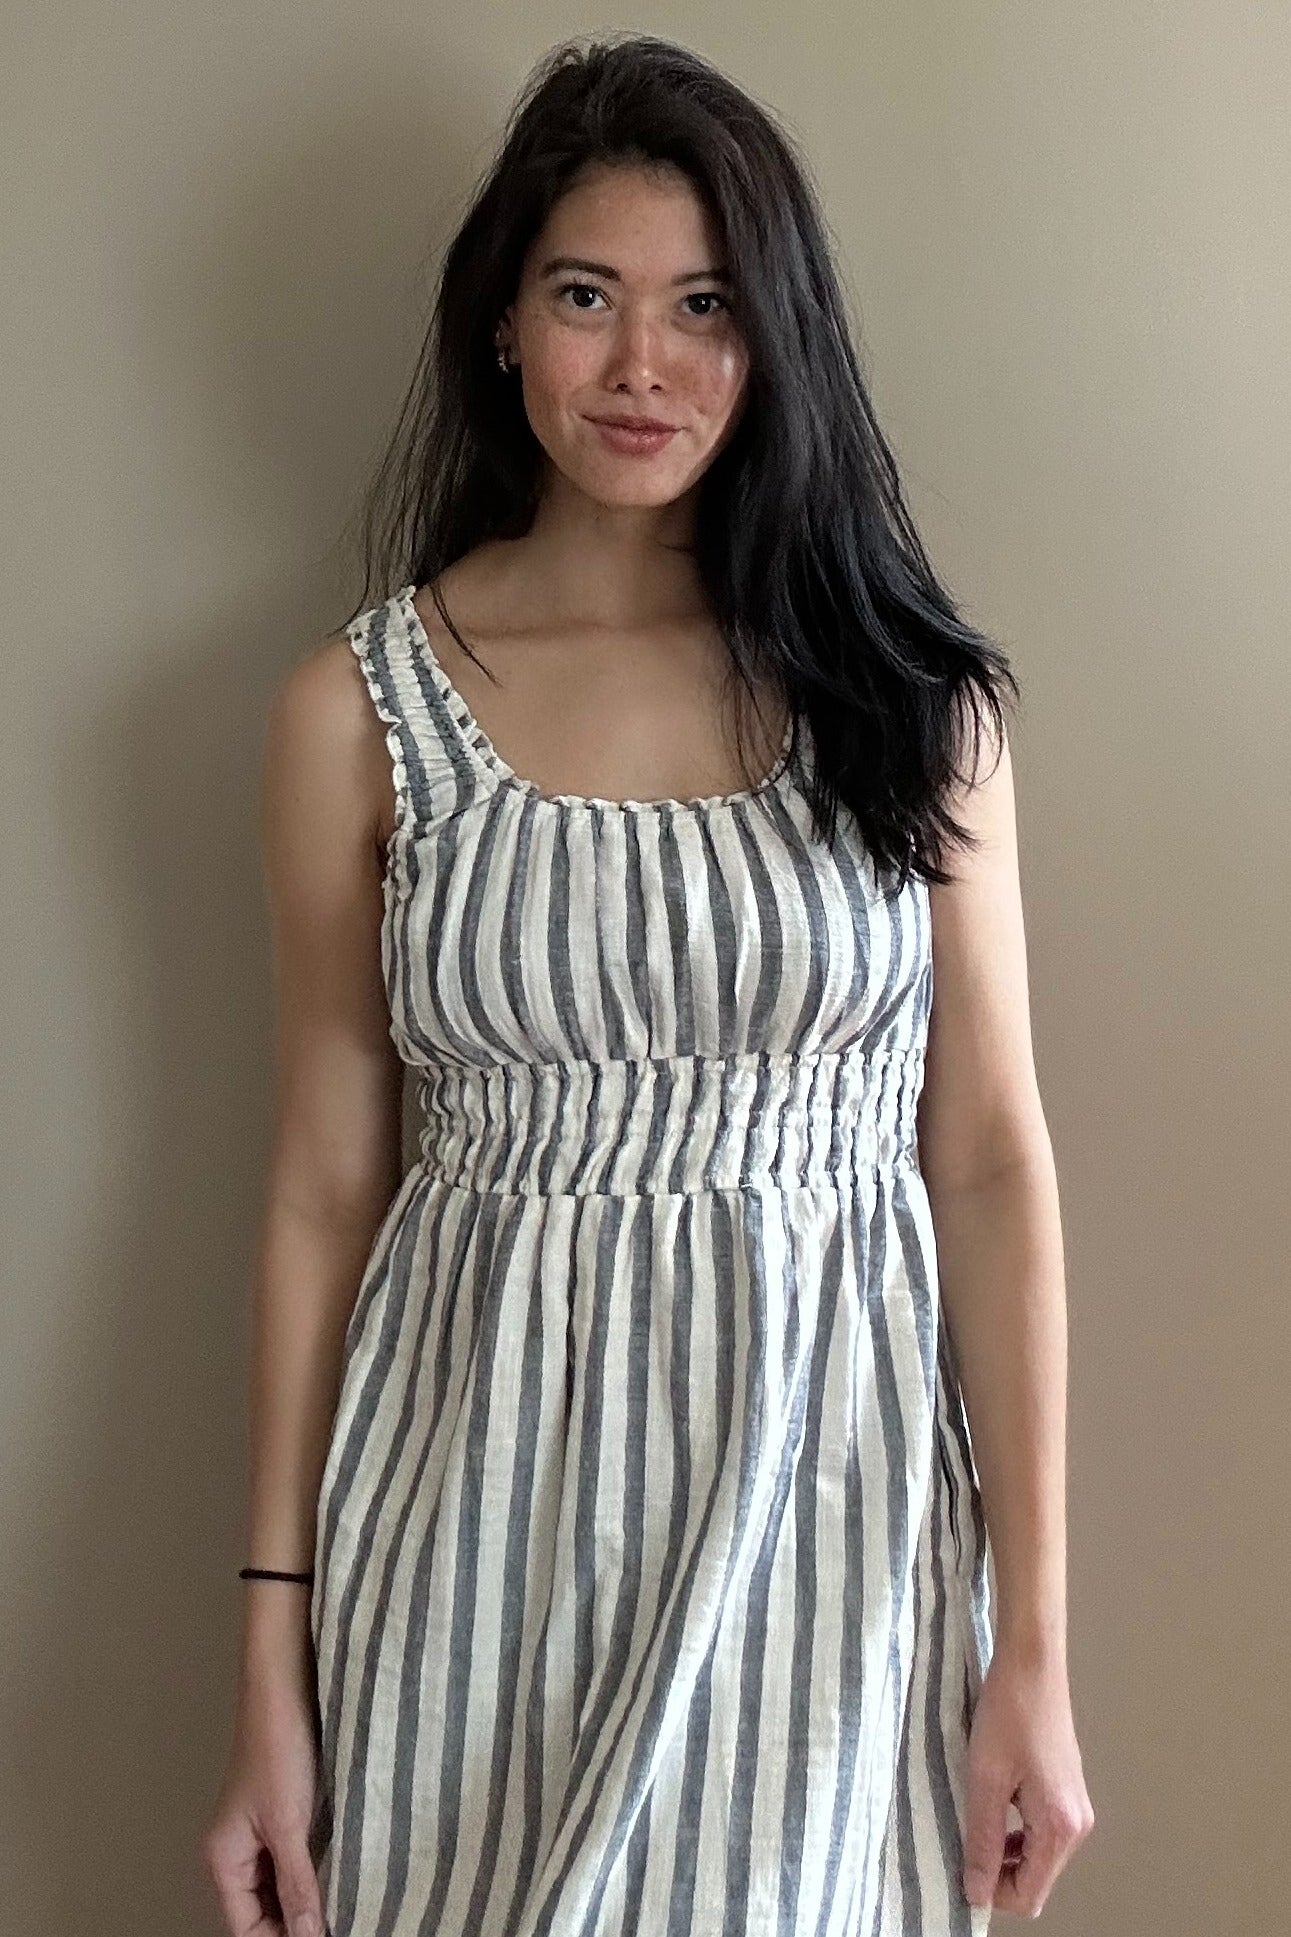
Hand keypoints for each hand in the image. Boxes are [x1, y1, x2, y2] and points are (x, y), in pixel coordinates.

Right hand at [201, 1673, 325, 1936]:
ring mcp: (261, 1832)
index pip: (247, 1928)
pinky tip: (343, 1877)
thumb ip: (298, 1885)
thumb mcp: (289, 1823)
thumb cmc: (278, 1745)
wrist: (285, 1685)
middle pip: (263, 1912)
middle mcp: (238, 1851)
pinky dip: (314, 1873)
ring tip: (345, 1906)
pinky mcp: (284, 1813)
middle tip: (341, 1921)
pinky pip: (295, 1860)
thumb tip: (310, 1936)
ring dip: (308, 1900)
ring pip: (282, 1887)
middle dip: (296, 1924)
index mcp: (225, 1859)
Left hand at [961, 1642, 1094, 1918]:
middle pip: (1036, 1879)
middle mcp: (1077, 1825)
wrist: (1032, 1662)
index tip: (959, 1870)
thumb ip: (982, 1841)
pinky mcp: (1068, 1790)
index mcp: (1060, 1828)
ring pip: (1038, 1856)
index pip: (1029, 1895)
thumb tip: (977, 1894)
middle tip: (961, 1845)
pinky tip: (991, 1806)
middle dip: (998, 1873)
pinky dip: (1015, 1831)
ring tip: (972, 1823)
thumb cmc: (1009, 1712)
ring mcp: (1076, 1807)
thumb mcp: (985, 1779)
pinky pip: (1041, 1831)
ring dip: (1005, 1852)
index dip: (992, 1892)